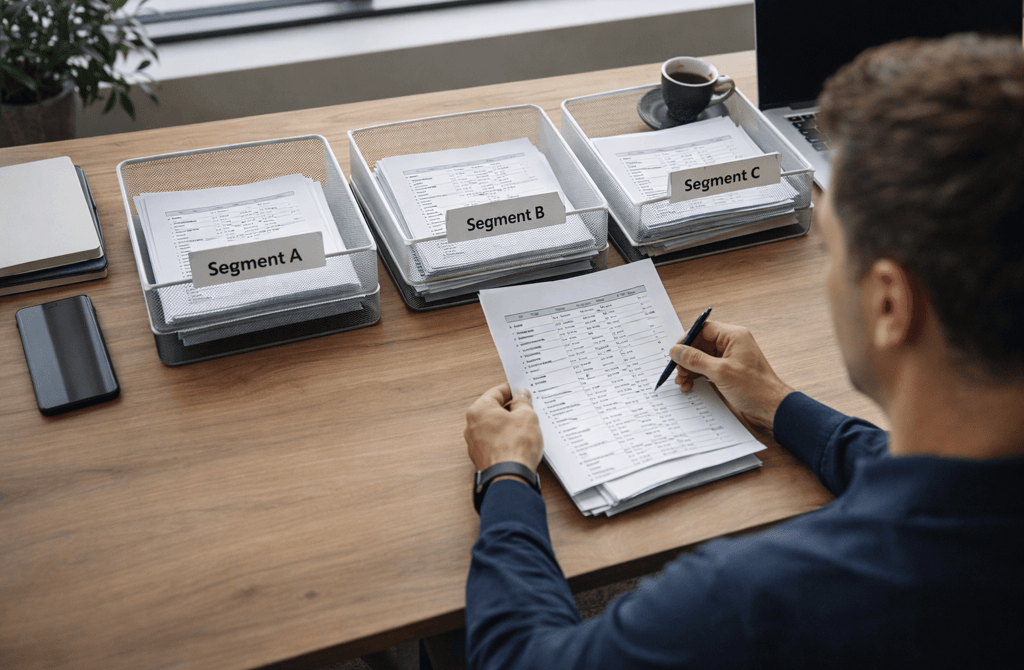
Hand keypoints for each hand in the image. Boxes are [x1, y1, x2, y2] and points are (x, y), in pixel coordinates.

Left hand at [465, 383, 543, 472]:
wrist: (509, 477)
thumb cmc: (515, 447)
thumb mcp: (526, 416)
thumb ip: (523, 402)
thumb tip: (521, 395)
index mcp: (479, 410)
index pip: (496, 392)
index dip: (512, 390)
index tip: (522, 391)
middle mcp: (471, 425)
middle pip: (493, 409)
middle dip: (510, 408)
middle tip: (527, 408)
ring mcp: (474, 442)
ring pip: (493, 426)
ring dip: (507, 424)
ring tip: (525, 426)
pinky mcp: (481, 456)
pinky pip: (493, 441)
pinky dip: (504, 439)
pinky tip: (518, 441)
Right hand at [670, 320, 792, 430]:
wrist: (771, 408)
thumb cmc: (754, 388)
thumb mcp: (720, 372)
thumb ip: (696, 360)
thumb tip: (676, 351)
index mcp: (734, 336)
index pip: (704, 329)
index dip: (687, 340)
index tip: (675, 353)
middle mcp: (731, 344)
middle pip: (701, 344)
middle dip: (687, 358)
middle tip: (678, 371)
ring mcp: (730, 358)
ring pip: (702, 358)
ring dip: (689, 369)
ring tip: (682, 381)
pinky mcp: (728, 372)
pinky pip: (707, 369)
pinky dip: (697, 376)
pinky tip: (690, 386)